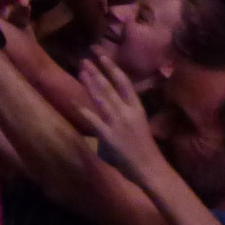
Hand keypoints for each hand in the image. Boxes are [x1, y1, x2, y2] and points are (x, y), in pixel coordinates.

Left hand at [78, 51, 170, 183]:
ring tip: (81, 71)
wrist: (150, 168)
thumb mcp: (138, 125)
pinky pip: (93, 119)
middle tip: (84, 59)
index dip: (113, 68)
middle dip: (96, 71)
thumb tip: (111, 107)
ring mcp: (117, 123)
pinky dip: (82, 110)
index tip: (103, 56)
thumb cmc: (145, 149)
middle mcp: (127, 112)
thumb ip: (125, 115)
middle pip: (110, 87)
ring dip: (89, 83)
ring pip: (101, 98)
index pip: (125, 83)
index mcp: (137, 109)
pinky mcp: (108, 135)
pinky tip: (73, 101)